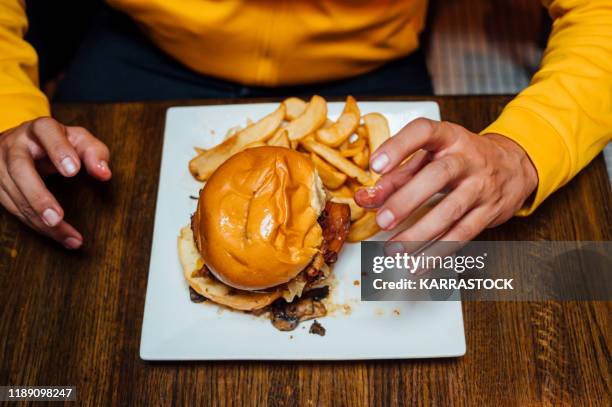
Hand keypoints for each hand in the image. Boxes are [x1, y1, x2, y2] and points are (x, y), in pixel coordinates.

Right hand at [0, 117, 110, 247]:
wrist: (25, 143)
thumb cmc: (59, 143)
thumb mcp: (79, 141)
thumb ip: (95, 153)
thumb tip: (104, 173)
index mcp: (40, 128)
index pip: (46, 132)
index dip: (59, 150)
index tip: (74, 171)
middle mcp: (14, 144)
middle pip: (20, 168)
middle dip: (38, 196)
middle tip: (57, 218)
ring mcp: (0, 165)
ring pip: (14, 194)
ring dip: (40, 220)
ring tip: (68, 237)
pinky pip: (13, 208)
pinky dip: (36, 225)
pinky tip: (59, 236)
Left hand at [354, 118, 537, 241]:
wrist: (513, 166)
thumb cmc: (460, 159)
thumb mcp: (429, 158)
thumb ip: (395, 176)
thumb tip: (365, 198)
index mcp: (447, 137)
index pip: (423, 132)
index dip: (398, 146)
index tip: (376, 166)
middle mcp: (467, 158)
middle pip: (438, 176)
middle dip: (407, 200)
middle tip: (382, 221)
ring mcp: (481, 185)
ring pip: (451, 210)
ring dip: (419, 234)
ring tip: (393, 250)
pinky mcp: (489, 211)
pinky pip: (463, 234)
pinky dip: (438, 252)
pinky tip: (418, 264)